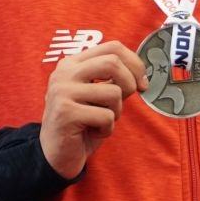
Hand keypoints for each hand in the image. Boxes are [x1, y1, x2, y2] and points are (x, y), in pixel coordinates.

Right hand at [40, 41, 144, 179]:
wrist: (57, 153)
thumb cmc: (84, 122)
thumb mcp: (99, 94)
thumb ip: (114, 79)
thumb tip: (142, 75)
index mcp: (73, 63)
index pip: (113, 47)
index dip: (135, 63)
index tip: (142, 83)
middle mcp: (64, 73)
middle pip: (113, 62)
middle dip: (130, 83)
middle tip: (127, 100)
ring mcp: (62, 91)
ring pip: (113, 92)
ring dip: (117, 112)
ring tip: (102, 120)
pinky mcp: (65, 112)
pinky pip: (106, 116)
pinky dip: (108, 128)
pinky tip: (93, 132)